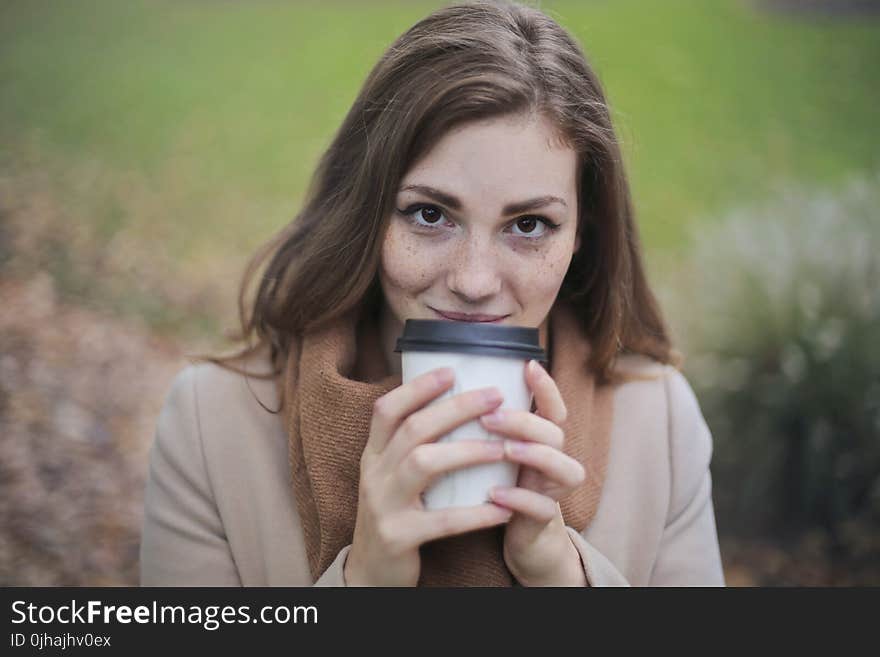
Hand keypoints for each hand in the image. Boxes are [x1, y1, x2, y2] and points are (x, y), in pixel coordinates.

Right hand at [345, 368, 513, 586]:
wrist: (371, 574)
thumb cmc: (394, 516)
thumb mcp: (390, 477)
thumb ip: (409, 447)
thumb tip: (449, 406)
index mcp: (373, 455)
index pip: (386, 409)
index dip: (418, 387)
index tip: (452, 370)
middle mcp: (373, 474)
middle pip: (413, 429)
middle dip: (456, 409)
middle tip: (496, 397)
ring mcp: (382, 505)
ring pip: (424, 464)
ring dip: (467, 451)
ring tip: (502, 447)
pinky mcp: (398, 537)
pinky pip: (442, 520)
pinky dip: (475, 513)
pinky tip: (503, 508)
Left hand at [479, 360, 587, 585]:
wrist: (516, 534)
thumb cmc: (500, 480)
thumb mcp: (493, 447)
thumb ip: (484, 421)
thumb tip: (447, 381)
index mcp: (540, 437)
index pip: (552, 406)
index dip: (546, 387)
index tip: (529, 364)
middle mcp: (554, 458)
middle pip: (554, 432)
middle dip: (524, 422)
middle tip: (489, 417)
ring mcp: (553, 489)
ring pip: (562, 467)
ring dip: (533, 455)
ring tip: (505, 450)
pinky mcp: (544, 520)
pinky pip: (542, 508)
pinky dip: (520, 499)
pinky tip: (495, 494)